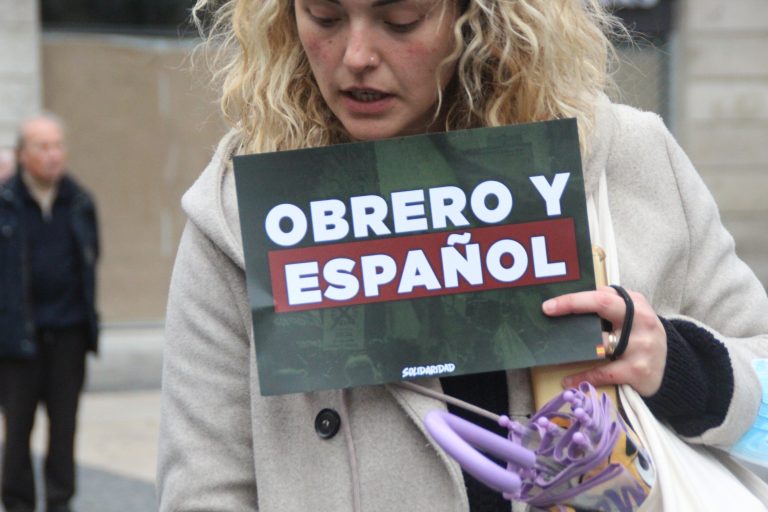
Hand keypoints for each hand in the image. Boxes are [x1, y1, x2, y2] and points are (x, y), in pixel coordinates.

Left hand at [542, 286, 666, 396]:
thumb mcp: (634, 315)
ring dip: (574, 347)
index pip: (602, 295)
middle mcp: (640, 320)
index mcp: (636, 304)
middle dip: (572, 304)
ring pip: (599, 342)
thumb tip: (574, 298)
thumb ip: (610, 303)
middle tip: (547, 310)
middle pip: (602, 305)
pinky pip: (604, 372)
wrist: (672, 369)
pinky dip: (584, 377)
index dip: (574, 297)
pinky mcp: (637, 370)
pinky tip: (568, 381)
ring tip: (553, 350)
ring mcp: (640, 345)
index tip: (550, 304)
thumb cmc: (641, 337)